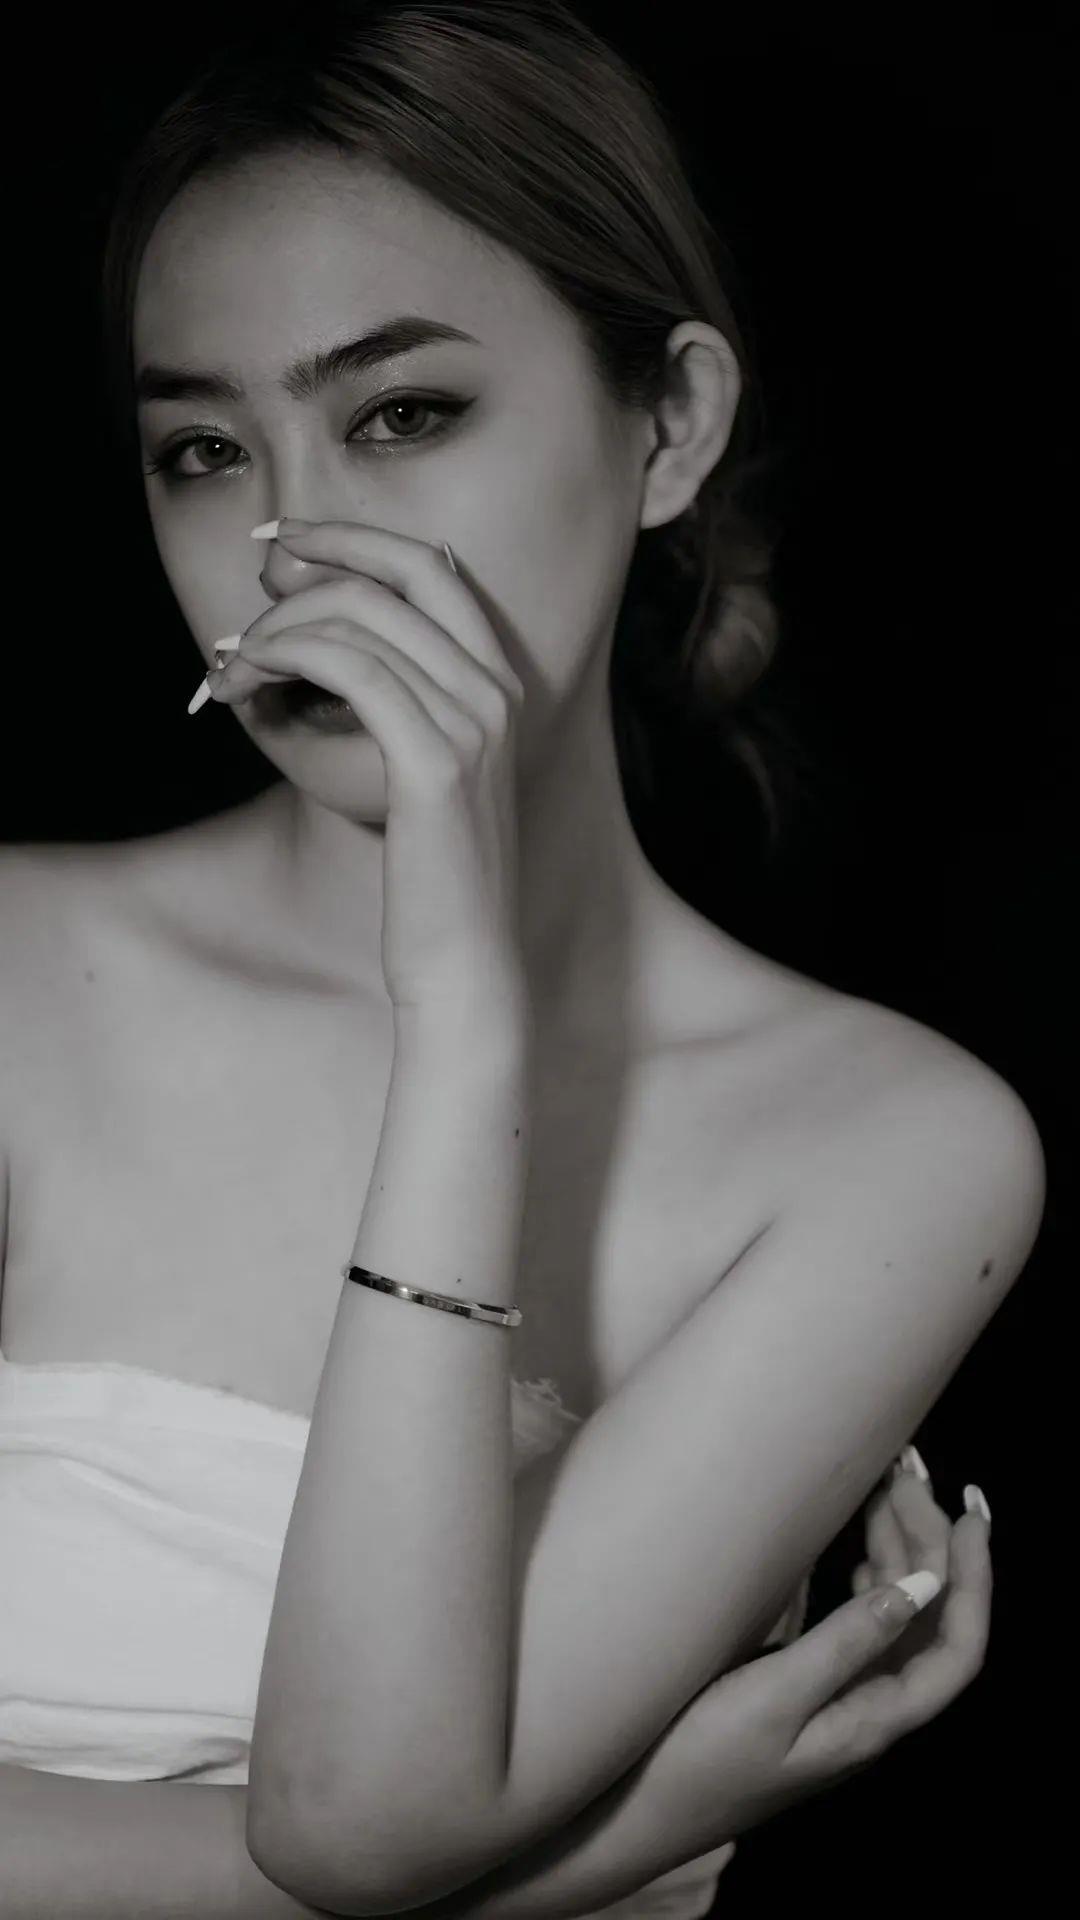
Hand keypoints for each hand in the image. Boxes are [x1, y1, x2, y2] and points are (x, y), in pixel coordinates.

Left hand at [208, 519, 528, 1019]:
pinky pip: (353, 669)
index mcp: (499, 685)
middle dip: (315, 560)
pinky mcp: (437, 760)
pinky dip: (287, 658)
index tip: (287, 541)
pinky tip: (250, 683)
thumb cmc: (430, 878)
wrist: (464, 960)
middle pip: (396, 576)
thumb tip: (300, 642)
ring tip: (229, 665)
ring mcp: (475, 722)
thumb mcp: (415, 773)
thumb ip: (383, 703)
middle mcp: (497, 691)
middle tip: (248, 585)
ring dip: (277, 629)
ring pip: (361, 620)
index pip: (432, 567)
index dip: (354, 539)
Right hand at [655, 1464, 989, 1845]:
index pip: (956, 1648)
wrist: (636, 1812)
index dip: (973, 1580)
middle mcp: (868, 1712)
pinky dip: (870, 1579)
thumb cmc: (699, 1760)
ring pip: (895, 1619)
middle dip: (929, 1544)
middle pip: (929, 1622)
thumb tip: (921, 1588)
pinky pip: (862, 1627)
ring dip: (900, 1553)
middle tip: (906, 1471)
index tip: (966, 1513)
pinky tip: (859, 1552)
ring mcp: (838, 1702)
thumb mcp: (775, 1700)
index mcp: (873, 1722)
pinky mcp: (805, 1691)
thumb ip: (847, 1643)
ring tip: (885, 1488)